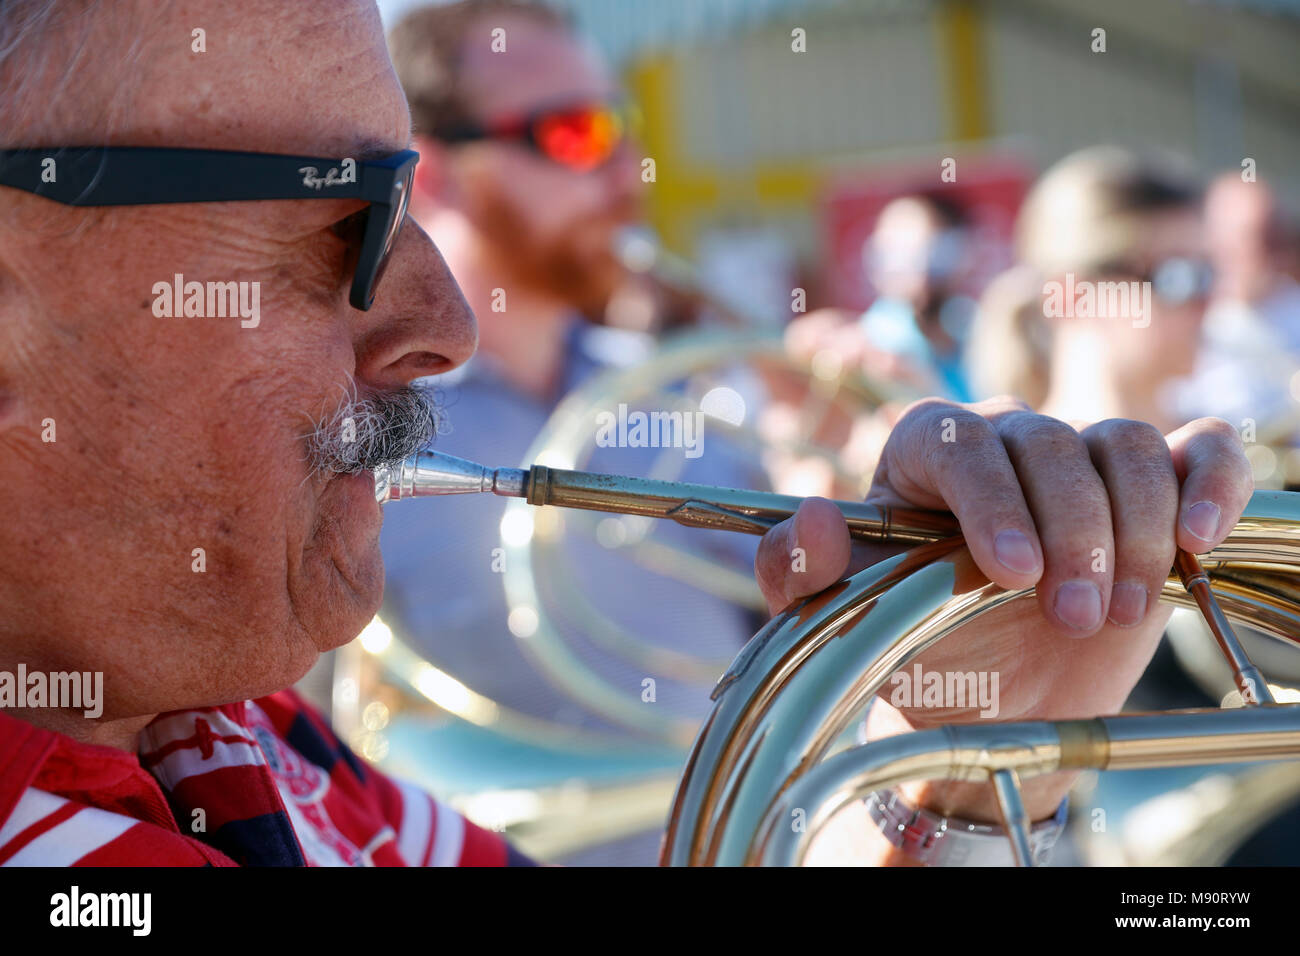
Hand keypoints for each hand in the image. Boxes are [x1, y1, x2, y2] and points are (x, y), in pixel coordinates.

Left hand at [755, 396, 1252, 832]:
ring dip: (1133, 531)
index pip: (956, 439)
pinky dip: (1210, 479)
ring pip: (1122, 446)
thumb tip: (816, 516)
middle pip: (1048, 442)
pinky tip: (1201, 538)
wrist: (984, 699)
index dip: (988, 500)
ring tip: (1115, 612)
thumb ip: (799, 574)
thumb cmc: (911, 644)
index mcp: (922, 452)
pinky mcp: (1149, 486)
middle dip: (1068, 534)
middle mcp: (1001, 437)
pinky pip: (1196, 446)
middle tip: (1068, 617)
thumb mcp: (840, 620)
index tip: (1010, 574)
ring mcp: (1078, 458)